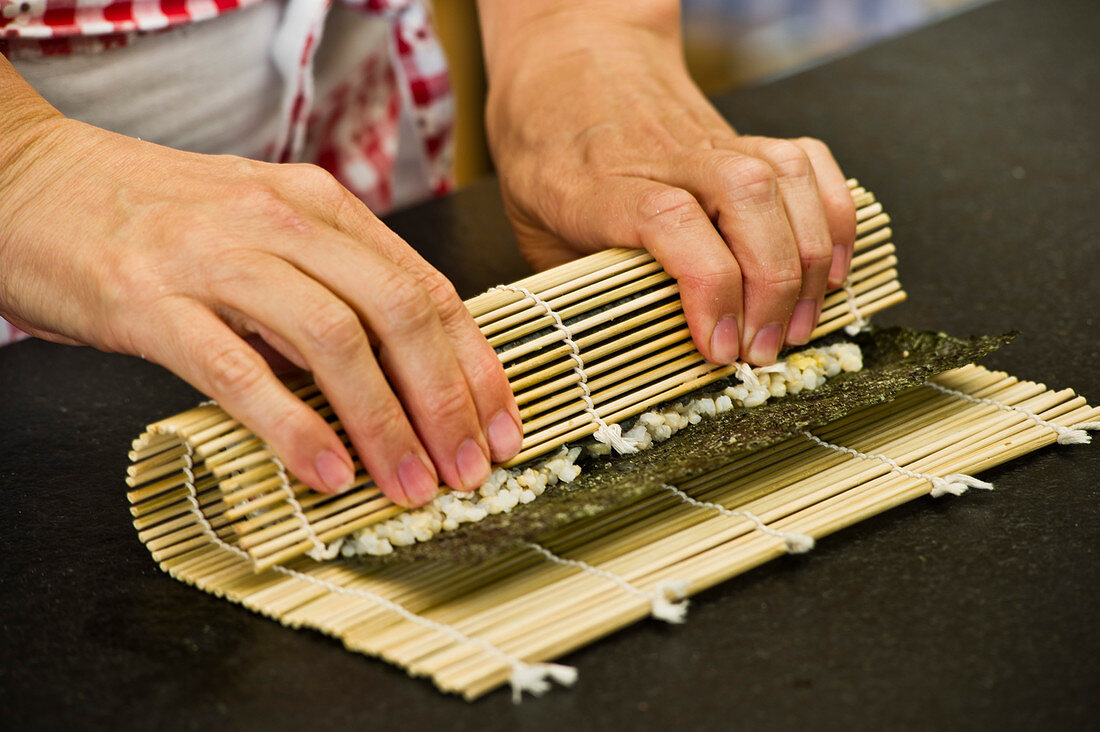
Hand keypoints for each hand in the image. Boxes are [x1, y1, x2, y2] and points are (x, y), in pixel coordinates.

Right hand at [0, 69, 521, 505]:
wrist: (28, 178)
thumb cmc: (156, 216)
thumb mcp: (263, 227)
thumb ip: (330, 283)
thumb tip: (402, 370)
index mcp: (320, 205)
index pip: (425, 287)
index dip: (474, 364)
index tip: (501, 427)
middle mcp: (281, 220)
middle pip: (396, 312)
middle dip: (445, 401)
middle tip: (467, 469)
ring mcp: (215, 257)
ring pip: (331, 341)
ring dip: (382, 424)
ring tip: (408, 485)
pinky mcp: (150, 301)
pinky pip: (236, 369)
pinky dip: (290, 425)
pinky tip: (324, 472)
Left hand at [478, 0, 856, 365]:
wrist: (566, 72)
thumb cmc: (547, 163)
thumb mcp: (534, 234)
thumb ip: (579, 286)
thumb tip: (628, 354)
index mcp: (597, 186)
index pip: (667, 218)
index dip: (707, 285)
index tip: (718, 345)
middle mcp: (662, 157)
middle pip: (742, 196)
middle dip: (770, 286)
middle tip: (761, 351)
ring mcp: (708, 141)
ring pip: (781, 178)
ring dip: (807, 261)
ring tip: (796, 324)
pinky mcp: (742, 136)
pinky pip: (806, 161)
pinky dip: (834, 216)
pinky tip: (828, 270)